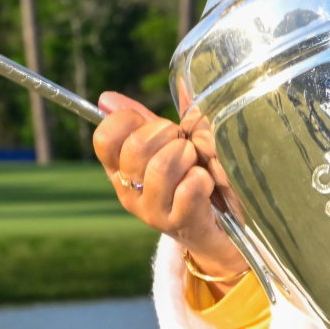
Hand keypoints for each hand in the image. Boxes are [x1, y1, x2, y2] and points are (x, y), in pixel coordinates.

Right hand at [91, 92, 247, 281]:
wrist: (224, 228)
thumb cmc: (195, 177)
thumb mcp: (169, 144)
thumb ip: (144, 121)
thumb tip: (107, 99)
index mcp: (120, 169)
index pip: (105, 137)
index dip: (132, 120)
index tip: (156, 126)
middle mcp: (129, 191)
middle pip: (136, 147)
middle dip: (168, 134)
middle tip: (184, 146)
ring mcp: (152, 211)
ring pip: (160, 167)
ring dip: (187, 155)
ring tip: (197, 163)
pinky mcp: (180, 223)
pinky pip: (188, 188)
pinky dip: (203, 178)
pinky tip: (207, 184)